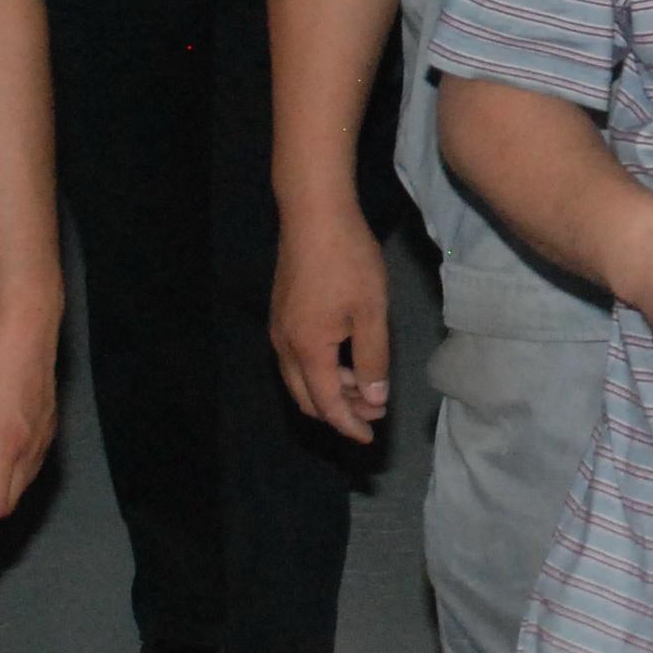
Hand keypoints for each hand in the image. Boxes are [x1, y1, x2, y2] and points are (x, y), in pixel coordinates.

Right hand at [269, 198, 391, 442]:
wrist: (313, 214)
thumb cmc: (348, 260)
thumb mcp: (371, 312)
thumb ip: (372, 360)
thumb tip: (373, 399)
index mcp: (308, 350)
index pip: (327, 404)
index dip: (349, 424)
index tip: (369, 437)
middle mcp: (285, 346)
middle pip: (307, 398)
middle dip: (339, 411)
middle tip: (374, 411)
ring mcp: (279, 329)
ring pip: (300, 379)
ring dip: (330, 389)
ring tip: (366, 383)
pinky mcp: (281, 313)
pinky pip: (297, 359)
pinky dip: (320, 370)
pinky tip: (345, 358)